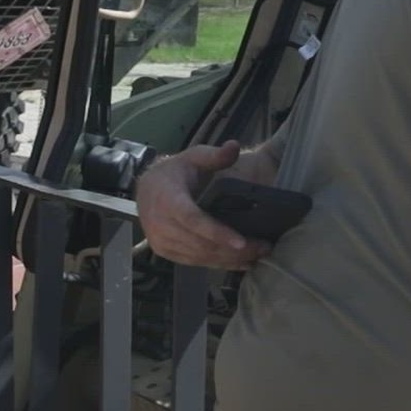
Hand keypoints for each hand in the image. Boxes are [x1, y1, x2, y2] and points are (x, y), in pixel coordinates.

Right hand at [136, 141, 268, 269]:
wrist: (147, 190)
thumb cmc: (174, 173)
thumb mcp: (192, 157)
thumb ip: (214, 155)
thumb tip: (233, 147)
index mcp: (167, 200)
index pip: (192, 220)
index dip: (217, 232)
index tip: (241, 242)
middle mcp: (160, 224)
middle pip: (200, 244)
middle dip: (234, 250)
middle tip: (264, 248)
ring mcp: (161, 241)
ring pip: (199, 256)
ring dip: (230, 259)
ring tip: (258, 255)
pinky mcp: (165, 252)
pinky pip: (194, 262)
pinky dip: (218, 264)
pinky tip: (240, 262)